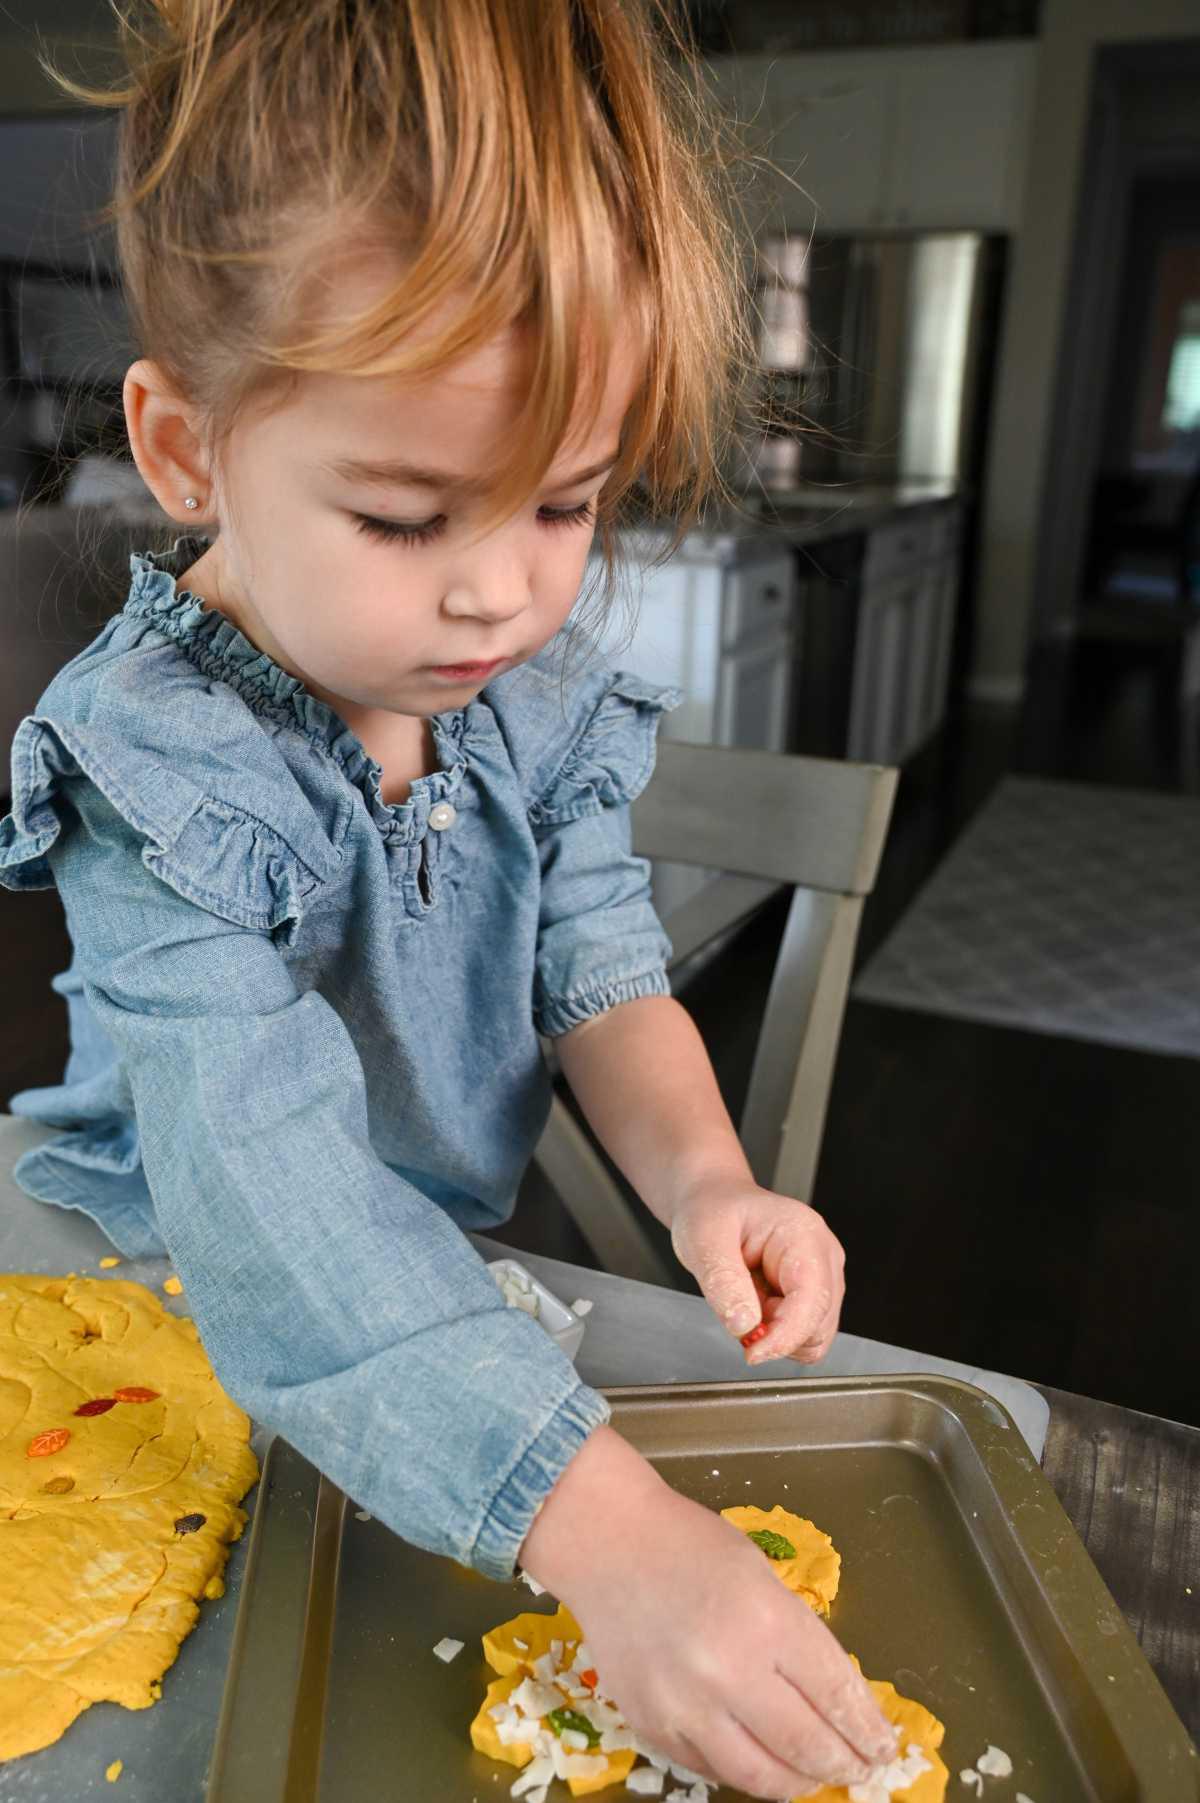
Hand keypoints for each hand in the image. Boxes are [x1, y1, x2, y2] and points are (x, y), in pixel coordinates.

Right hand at [520, 1428, 897, 1796]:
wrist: (606, 1542)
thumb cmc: (689, 1544)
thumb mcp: (761, 1575)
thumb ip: (795, 1636)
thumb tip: (833, 1699)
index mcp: (766, 1620)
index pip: (835, 1694)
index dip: (866, 1728)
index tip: (883, 1746)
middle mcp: (728, 1670)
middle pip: (806, 1744)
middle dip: (844, 1763)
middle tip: (860, 1769)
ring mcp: (685, 1706)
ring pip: (760, 1776)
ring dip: (798, 1782)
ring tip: (814, 1776)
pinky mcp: (651, 1725)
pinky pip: (711, 1770)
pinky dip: (744, 1772)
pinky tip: (760, 1761)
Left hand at [669, 1176, 845, 1365]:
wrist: (714, 1201)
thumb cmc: (713, 1209)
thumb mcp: (704, 1238)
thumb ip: (724, 1282)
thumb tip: (744, 1326)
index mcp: (804, 1235)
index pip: (812, 1301)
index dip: (785, 1336)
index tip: (751, 1352)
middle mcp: (823, 1257)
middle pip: (818, 1326)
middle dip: (776, 1335)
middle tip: (737, 1311)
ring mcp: (822, 1277)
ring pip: (813, 1336)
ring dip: (775, 1334)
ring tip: (746, 1299)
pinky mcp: (812, 1294)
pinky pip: (801, 1333)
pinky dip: (775, 1333)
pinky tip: (756, 1305)